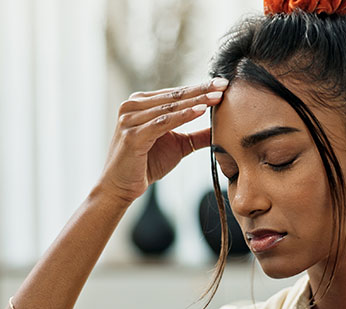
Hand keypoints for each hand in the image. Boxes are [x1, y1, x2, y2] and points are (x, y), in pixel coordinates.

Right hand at [97, 78, 228, 203]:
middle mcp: (132, 106)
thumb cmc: (147, 165)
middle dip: (202, 90)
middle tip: (224, 84)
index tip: (223, 84)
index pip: (176, 93)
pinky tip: (201, 111)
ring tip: (217, 97)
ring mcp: (130, 119)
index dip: (200, 88)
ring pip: (170, 107)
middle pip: (175, 96)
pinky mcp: (132, 135)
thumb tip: (222, 129)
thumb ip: (197, 136)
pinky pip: (163, 122)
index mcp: (141, 104)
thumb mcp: (178, 146)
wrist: (121, 187)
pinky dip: (183, 116)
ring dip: (196, 101)